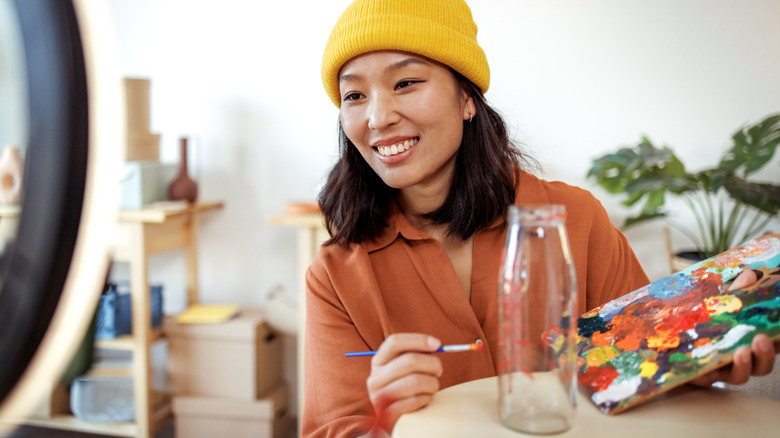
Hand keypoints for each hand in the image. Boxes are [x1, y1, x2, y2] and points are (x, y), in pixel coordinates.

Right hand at [366, 333, 442, 434]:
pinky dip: (425, 399)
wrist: (388, 421)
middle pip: (409, 361)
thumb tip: (435, 345)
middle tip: (439, 370)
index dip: (418, 340)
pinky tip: (425, 399)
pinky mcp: (387, 414)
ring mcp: (379, 396)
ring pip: (415, 381)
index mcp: (378, 361)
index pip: (394, 342)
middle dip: (432, 364)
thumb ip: (413, 355)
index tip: (437, 344)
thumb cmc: (402, 389)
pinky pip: (414, 401)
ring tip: (433, 387)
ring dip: (431, 384)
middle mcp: (375, 377)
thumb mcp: (401, 370)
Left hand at [690, 269, 778, 385]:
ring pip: (739, 376)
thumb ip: (733, 290)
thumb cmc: (697, 316)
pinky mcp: (699, 375)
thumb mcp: (715, 300)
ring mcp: (720, 369)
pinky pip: (708, 378)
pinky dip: (711, 372)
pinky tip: (710, 363)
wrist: (660, 332)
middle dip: (766, 355)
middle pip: (762, 366)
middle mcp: (739, 359)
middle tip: (761, 339)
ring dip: (744, 366)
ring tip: (741, 351)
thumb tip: (751, 274)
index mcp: (747, 341)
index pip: (774, 345)